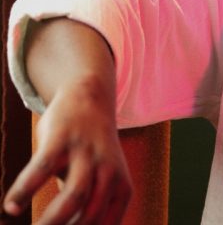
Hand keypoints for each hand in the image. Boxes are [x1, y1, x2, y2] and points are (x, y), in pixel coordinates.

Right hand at [3, 78, 131, 223]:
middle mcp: (109, 171)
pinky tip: (11, 207)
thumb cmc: (90, 153)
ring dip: (50, 222)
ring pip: (74, 196)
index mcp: (121, 187)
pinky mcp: (62, 139)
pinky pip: (42, 169)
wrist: (91, 100)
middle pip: (90, 216)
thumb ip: (89, 208)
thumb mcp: (100, 180)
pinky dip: (26, 190)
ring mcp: (87, 154)